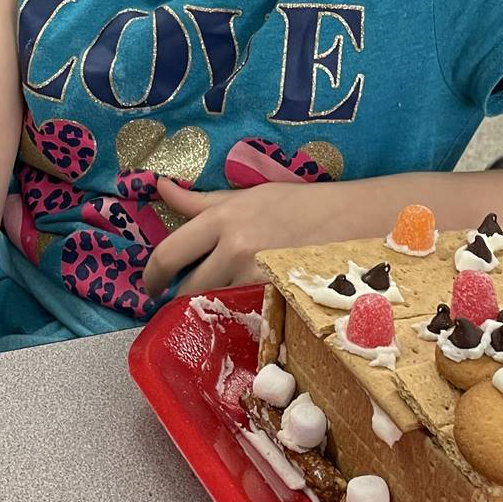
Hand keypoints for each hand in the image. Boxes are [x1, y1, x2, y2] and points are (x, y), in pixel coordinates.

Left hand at [142, 176, 344, 299]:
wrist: (351, 221)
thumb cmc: (298, 204)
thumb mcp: (247, 195)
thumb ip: (200, 201)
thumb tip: (160, 186)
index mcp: (222, 219)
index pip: (168, 253)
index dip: (151, 276)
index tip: (150, 285)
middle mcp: (234, 249)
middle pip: (187, 289)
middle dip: (181, 298)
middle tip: (182, 301)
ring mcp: (256, 277)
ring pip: (216, 305)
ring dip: (212, 307)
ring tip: (221, 301)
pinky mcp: (276, 299)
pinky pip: (244, 315)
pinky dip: (240, 315)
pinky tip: (247, 309)